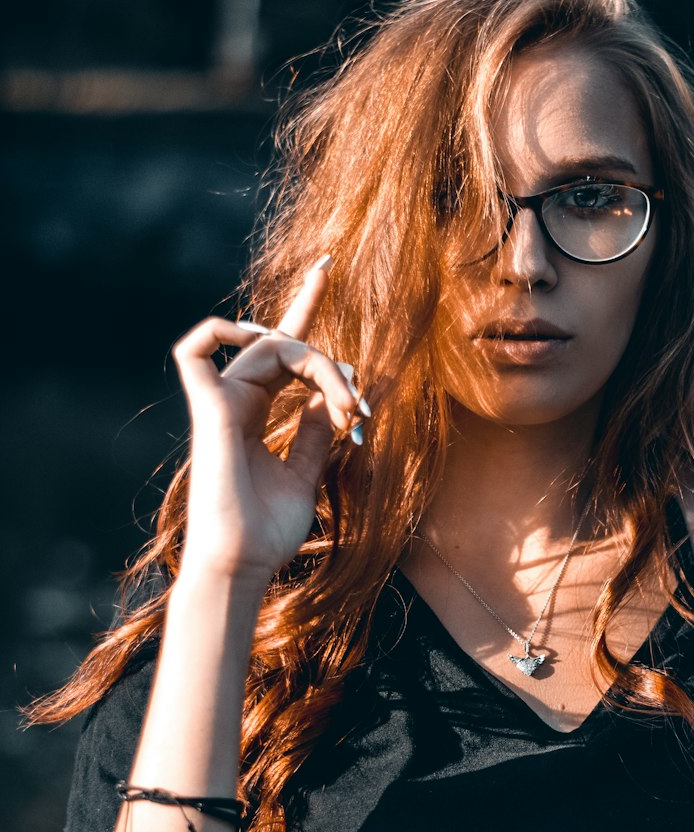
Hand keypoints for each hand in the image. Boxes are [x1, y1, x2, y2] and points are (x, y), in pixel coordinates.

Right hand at [171, 258, 364, 587]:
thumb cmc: (269, 531)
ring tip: (344, 404)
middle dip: (332, 364)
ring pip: (271, 345)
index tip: (327, 266)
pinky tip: (255, 339)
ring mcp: (221, 403)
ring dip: (318, 365)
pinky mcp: (210, 412)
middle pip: (287, 344)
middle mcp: (238, 400)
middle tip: (360, 408)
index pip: (285, 347)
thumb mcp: (308, 472)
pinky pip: (194, 352)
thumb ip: (317, 430)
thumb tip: (337, 393)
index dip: (306, 305)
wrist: (243, 565)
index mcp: (258, 412)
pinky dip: (220, 332)